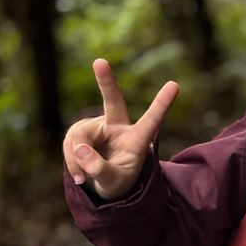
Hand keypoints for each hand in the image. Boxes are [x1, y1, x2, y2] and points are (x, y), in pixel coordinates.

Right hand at [63, 59, 177, 199]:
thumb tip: (79, 148)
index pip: (152, 121)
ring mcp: (98, 127)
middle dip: (105, 82)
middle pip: (113, 101)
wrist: (104, 183)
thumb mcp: (113, 183)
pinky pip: (70, 143)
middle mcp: (119, 127)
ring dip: (76, 159)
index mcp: (138, 139)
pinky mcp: (81, 131)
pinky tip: (79, 176)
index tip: (175, 85)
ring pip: (80, 137)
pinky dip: (71, 161)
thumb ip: (99, 169)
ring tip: (84, 178)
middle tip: (100, 62)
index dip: (162, 104)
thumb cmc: (117, 182)